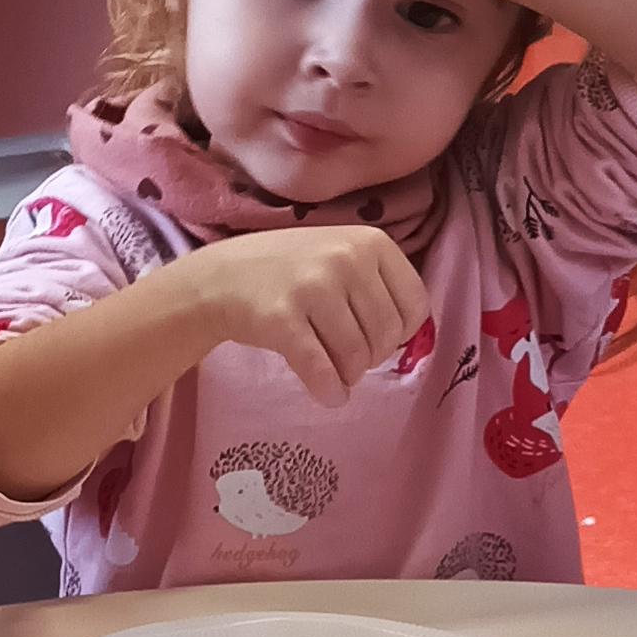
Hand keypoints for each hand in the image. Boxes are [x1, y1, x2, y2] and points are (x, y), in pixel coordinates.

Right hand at [180, 223, 429, 403]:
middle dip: (370, 358)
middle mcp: (346, 259)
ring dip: (348, 376)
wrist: (221, 277)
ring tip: (332, 370)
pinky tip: (328, 395)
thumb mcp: (341, 255)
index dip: (400, 333)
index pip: (415, 305)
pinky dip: (329, 391)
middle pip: (386, 336)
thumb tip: (408, 337)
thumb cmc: (289, 272)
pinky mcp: (283, 319)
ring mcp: (313, 287)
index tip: (375, 337)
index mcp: (371, 242)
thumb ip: (378, 284)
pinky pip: (322, 370)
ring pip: (357, 357)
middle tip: (347, 356)